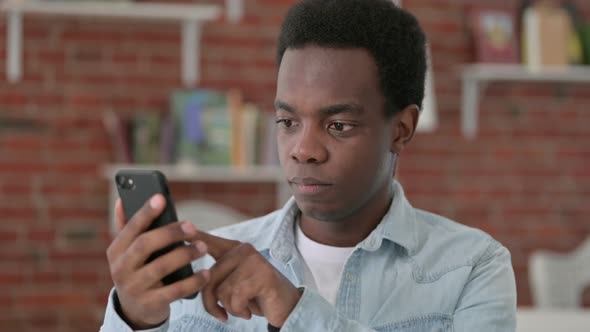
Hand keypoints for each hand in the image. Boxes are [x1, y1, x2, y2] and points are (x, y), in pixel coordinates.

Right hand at [106, 195, 209, 328]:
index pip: (130, 228)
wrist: (134, 309)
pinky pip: (175, 291)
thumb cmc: (137, 270)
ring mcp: (134, 288)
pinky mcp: (150, 303)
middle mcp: (120, 269)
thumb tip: (121, 200)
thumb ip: (127, 227)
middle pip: (144, 245)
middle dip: (170, 233)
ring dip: (185, 255)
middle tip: (192, 226)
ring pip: (160, 267)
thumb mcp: (127, 252)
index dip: (145, 213)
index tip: (160, 198)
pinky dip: (193, 282)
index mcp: (116, 250)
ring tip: (203, 247)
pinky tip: (205, 273)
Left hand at [195, 232, 301, 326]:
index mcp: (234, 250)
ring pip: (222, 290)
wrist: (286, 307)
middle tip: (222, 312)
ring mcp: (254, 260)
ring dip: (230, 308)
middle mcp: (243, 250)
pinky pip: (236, 298)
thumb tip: (194, 278)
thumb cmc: (255, 296)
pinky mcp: (263, 275)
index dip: (194, 235)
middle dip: (211, 302)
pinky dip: (240, 310)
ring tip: (243, 308)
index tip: (182, 226)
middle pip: (209, 277)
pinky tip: (250, 311)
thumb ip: (217, 277)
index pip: (209, 241)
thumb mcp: (233, 284)